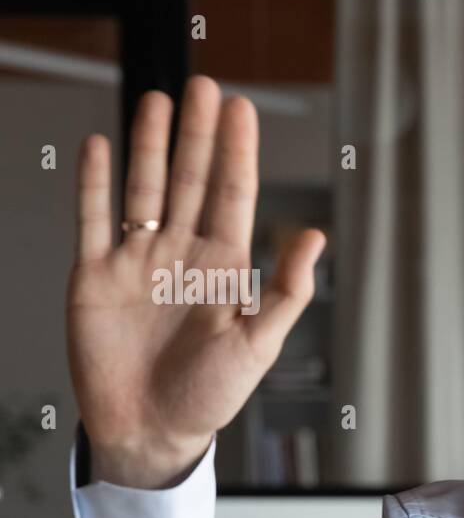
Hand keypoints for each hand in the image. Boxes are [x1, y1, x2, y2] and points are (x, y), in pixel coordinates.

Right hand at [67, 75, 324, 487]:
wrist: (150, 431)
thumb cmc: (210, 395)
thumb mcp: (258, 345)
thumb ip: (285, 291)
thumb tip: (316, 237)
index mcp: (223, 268)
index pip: (231, 196)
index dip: (236, 153)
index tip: (242, 110)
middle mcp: (181, 255)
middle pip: (190, 181)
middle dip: (198, 135)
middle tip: (206, 86)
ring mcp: (137, 262)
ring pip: (144, 189)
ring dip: (150, 146)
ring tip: (160, 101)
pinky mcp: (95, 277)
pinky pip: (93, 220)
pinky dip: (94, 184)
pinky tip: (100, 146)